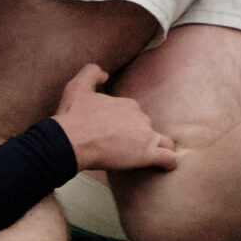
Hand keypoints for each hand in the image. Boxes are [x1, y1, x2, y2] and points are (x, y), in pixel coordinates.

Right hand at [51, 64, 178, 172]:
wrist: (71, 141)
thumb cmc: (73, 117)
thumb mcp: (78, 86)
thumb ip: (92, 73)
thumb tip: (104, 73)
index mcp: (127, 104)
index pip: (134, 114)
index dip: (125, 125)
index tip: (114, 134)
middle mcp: (139, 117)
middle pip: (146, 128)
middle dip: (138, 137)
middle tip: (123, 149)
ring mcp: (145, 136)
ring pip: (163, 142)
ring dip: (158, 148)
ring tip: (147, 158)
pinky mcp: (147, 154)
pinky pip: (168, 158)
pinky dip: (169, 162)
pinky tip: (164, 166)